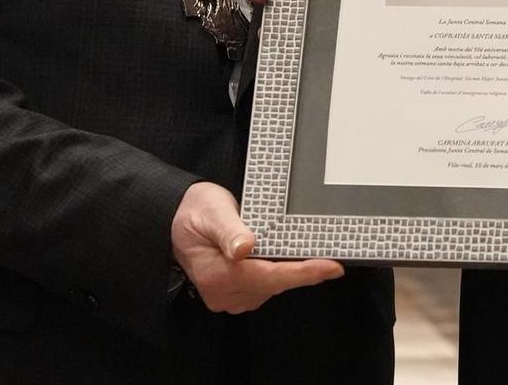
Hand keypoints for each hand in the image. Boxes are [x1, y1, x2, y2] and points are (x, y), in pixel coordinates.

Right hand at [170, 181, 341, 313]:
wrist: (176, 219)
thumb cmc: (195, 212)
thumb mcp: (212, 211)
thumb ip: (229, 230)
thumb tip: (245, 247)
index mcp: (216, 274)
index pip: (268, 277)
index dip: (303, 273)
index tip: (331, 268)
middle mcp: (222, 293)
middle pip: (274, 284)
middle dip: (302, 271)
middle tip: (331, 256)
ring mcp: (228, 296)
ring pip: (272, 287)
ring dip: (290, 271)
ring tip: (305, 252)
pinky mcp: (235, 293)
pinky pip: (265, 286)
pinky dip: (279, 273)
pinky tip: (286, 257)